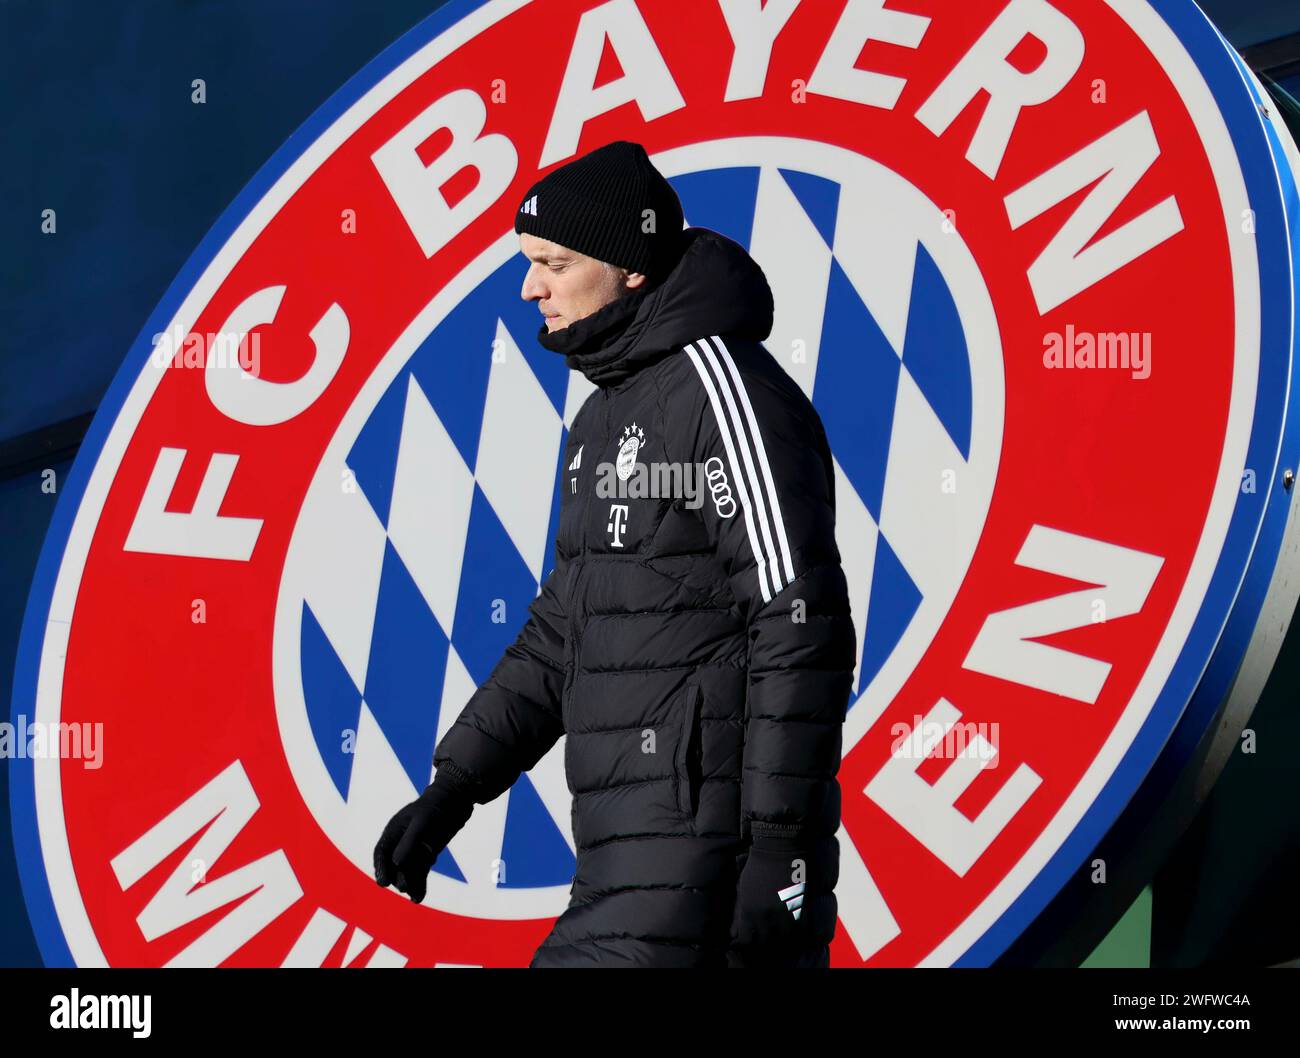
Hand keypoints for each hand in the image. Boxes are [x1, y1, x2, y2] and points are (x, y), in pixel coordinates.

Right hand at [373, 778, 473, 903]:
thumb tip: (396, 863)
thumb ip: (409, 842)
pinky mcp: (426, 856)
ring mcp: (413, 850)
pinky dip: (419, 884)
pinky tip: (418, 897)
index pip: (382, 853)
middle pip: (395, 865)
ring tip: (415, 897)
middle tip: (404, 887)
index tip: (383, 883)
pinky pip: (420, 872)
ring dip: (410, 884)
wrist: (455, 802)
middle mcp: (400, 842)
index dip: (381, 868)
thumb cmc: (435, 807)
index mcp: (394, 830)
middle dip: (398, 877)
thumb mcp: (422, 822)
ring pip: (408, 871)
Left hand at [728, 832, 838, 965]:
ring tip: (781, 945)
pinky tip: (794, 937)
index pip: (746, 942)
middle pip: (765, 946)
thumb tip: (738, 929)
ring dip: (781, 945)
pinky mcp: (802, 911)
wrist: (780, 848)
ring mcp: (785, 916)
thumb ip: (743, 910)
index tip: (750, 946)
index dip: (748, 946)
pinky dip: (797, 938)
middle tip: (765, 950)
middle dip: (764, 948)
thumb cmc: (759, 866)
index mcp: (748, 912)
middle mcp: (766, 918)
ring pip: (783, 944)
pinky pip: (800, 935)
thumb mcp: (744, 889)